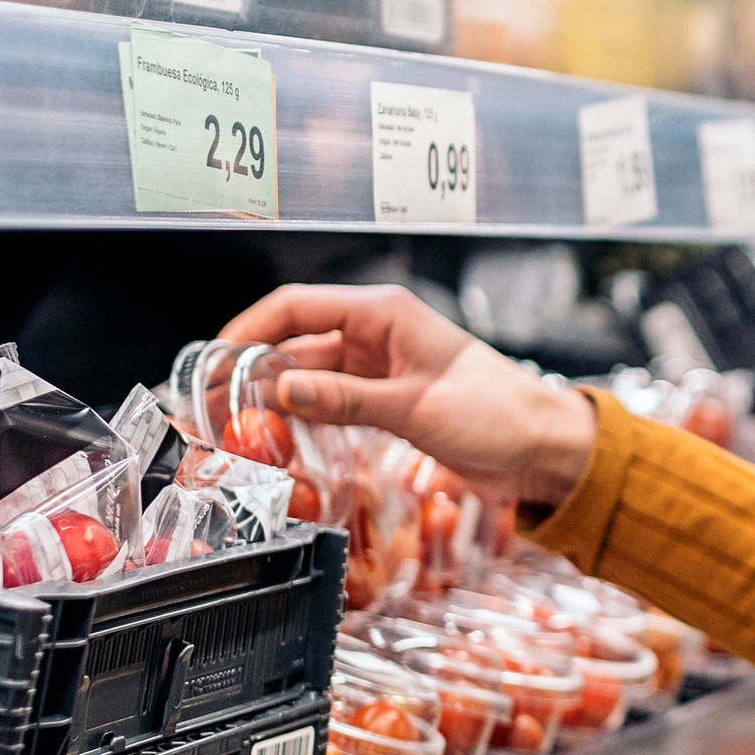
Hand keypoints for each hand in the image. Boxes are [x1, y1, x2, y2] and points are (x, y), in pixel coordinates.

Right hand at [213, 285, 597, 508]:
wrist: (543, 448)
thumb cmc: (498, 414)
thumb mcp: (415, 406)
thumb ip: (346, 399)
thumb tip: (281, 389)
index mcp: (384, 314)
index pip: (297, 306)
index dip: (249, 329)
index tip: (213, 359)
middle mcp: (377, 333)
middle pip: (296, 341)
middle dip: (252, 368)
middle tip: (211, 401)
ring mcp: (381, 367)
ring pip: (310, 373)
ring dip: (276, 396)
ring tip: (236, 424)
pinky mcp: (388, 399)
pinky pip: (332, 399)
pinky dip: (306, 413)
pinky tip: (282, 434)